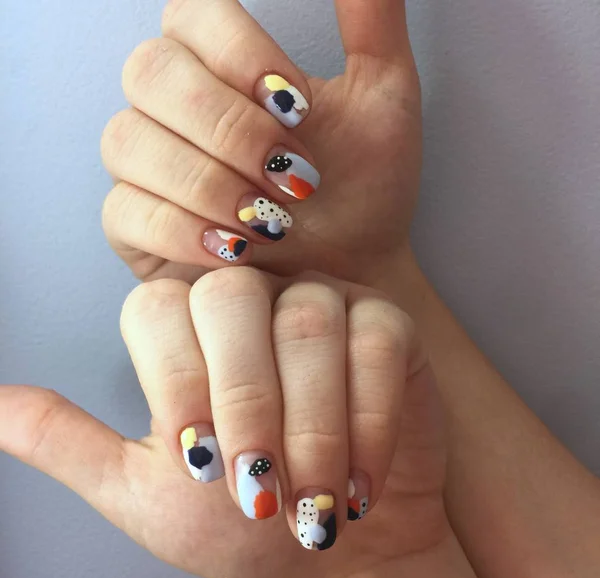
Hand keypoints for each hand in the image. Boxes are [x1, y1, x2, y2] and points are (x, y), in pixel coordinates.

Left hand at [0, 269, 445, 577]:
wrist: (340, 549)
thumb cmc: (243, 526)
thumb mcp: (146, 494)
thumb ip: (73, 444)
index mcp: (189, 332)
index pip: (158, 309)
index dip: (176, 382)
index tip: (200, 465)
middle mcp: (255, 302)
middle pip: (233, 299)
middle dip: (246, 400)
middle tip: (258, 489)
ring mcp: (324, 304)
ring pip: (309, 321)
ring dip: (312, 424)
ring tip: (314, 500)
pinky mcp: (388, 325)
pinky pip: (377, 341)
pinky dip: (368, 418)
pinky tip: (359, 477)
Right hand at [101, 0, 420, 283]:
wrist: (355, 266)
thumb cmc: (367, 189)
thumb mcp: (383, 99)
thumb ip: (370, 21)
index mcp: (222, 66)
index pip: (191, 16)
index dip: (240, 57)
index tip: (298, 108)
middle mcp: (172, 109)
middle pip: (150, 73)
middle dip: (227, 127)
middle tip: (291, 174)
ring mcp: (146, 168)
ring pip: (128, 141)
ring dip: (209, 183)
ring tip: (271, 219)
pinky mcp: (135, 228)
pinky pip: (125, 213)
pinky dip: (183, 231)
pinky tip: (237, 249)